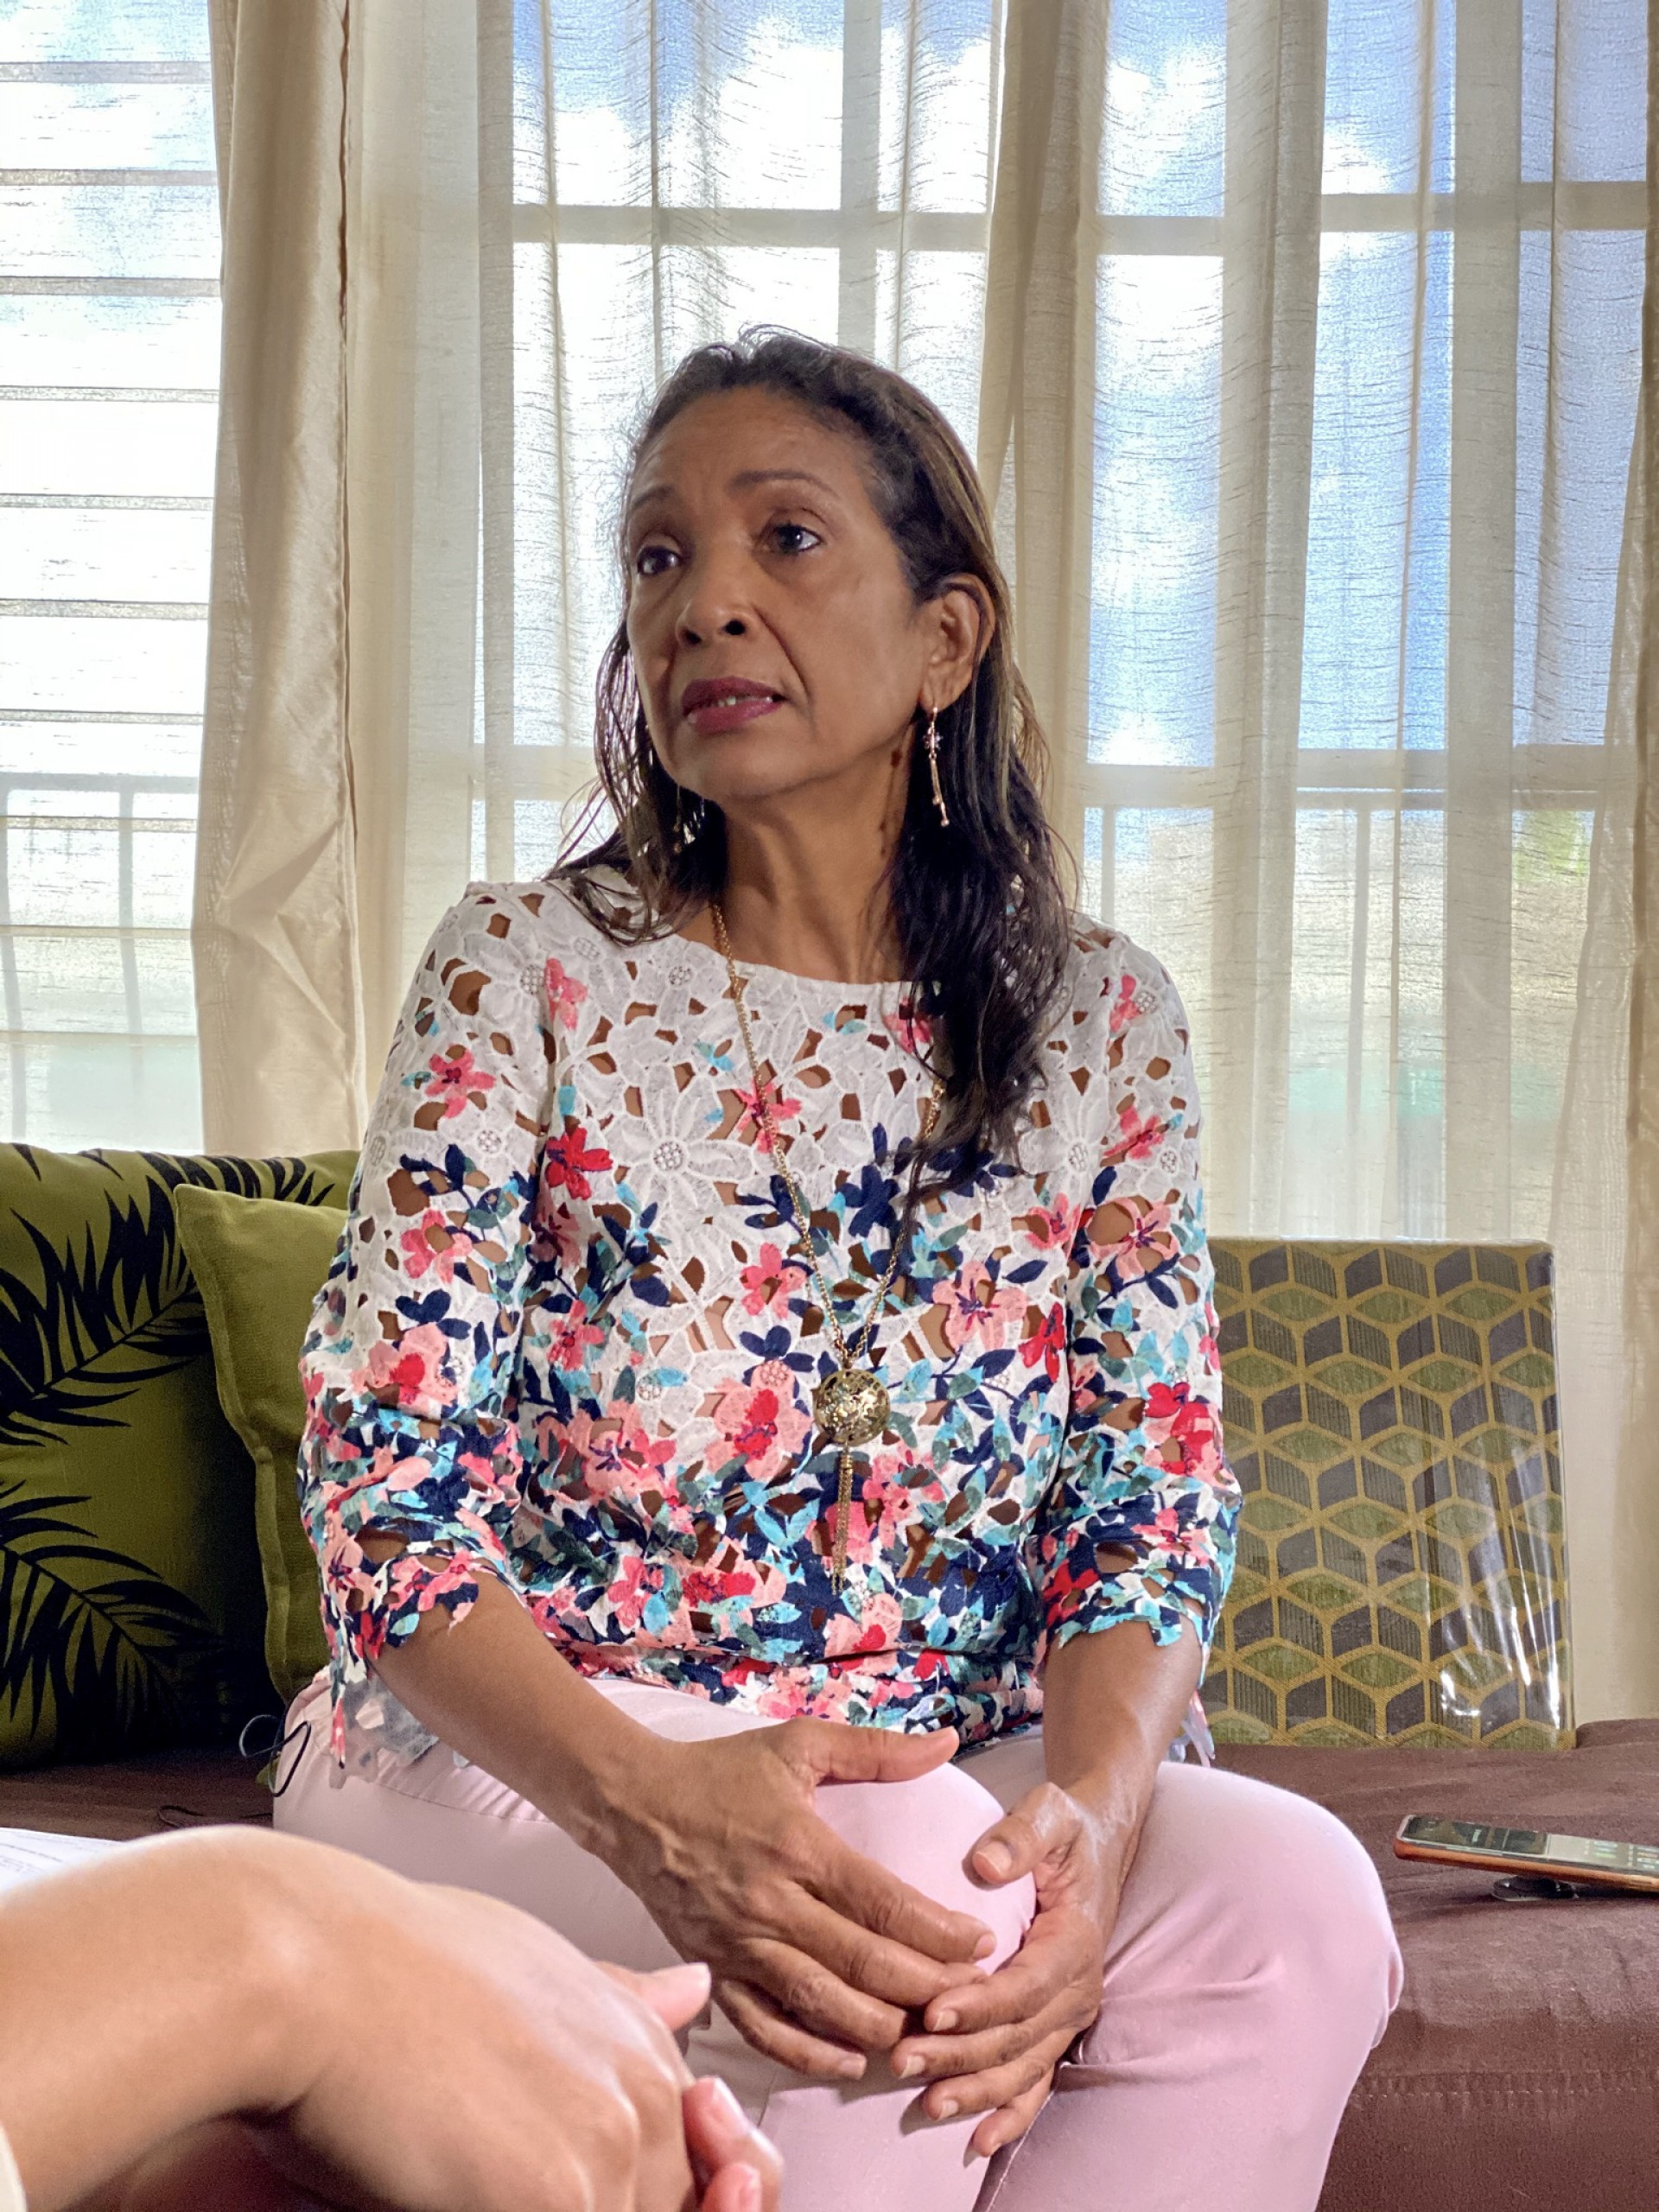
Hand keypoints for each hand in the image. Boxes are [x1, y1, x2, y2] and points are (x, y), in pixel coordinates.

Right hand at [91, 1962, 779, 2211]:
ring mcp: (609, 2141)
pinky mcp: (555, 2195)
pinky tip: (448, 2202)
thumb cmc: (375, 1967)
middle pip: (662, 2201)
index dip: (632, 2187)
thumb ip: (611, 2000)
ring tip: (459, 2185)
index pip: (684, 2155)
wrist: (306, 1966)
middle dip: (597, 2205)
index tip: (536, 2171)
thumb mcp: (521, 1962)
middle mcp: (640, 2082)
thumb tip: (693, 1990)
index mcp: (634, 2033)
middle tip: (488, 2180)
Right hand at [595, 1720, 997, 2077]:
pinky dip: (808, 2053)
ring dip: (877, 2026)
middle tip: (972, 1998)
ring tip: (926, 2032)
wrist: (632, 1804)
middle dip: (925, 1986)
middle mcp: (771, 1903)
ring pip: (819, 2003)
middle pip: (860, 1963)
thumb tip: (947, 1742)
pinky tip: (851, 2061)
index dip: (938, 1932)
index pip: (882, 1903)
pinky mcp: (714, 1971)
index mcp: (798, 1846)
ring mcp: (739, 1945)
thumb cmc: (721, 1772)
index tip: (981, 1944)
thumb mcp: (798, 1745)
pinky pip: (764, 2027)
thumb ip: (877, 1749)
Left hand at [890, 1781, 1126, 2159]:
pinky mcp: (1054, 2027)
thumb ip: (1020, 1833)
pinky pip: (1035, 2081)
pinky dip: (1010, 2114)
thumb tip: (986, 1863)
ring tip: (924, 2104)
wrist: (1095, 1845)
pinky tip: (976, 2142)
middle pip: (1017, 2037)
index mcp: (1075, 1940)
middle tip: (901, 2059)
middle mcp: (1076, 1987)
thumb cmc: (1064, 1828)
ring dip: (976, 2091)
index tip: (932, 2011)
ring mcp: (1067, 2014)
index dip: (981, 2004)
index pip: (1025, 1985)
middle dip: (960, 2055)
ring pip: (1022, 2068)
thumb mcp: (1050, 1812)